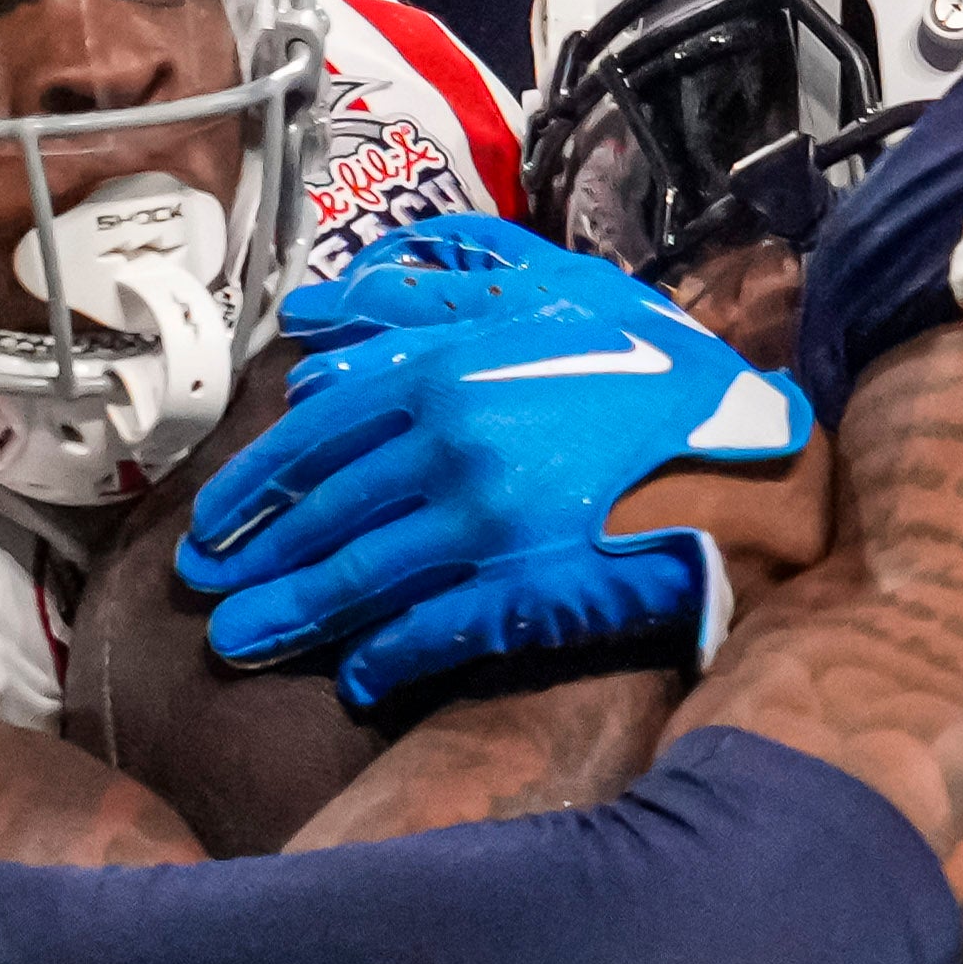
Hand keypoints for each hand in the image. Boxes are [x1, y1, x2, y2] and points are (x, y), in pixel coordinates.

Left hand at [182, 230, 815, 707]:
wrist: (753, 453)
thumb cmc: (658, 369)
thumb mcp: (560, 294)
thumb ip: (454, 286)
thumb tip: (337, 310)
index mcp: (452, 375)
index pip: (320, 437)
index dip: (257, 485)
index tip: (215, 522)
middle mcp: (454, 450)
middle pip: (328, 513)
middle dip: (259, 558)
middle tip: (209, 589)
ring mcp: (488, 529)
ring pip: (364, 576)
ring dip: (294, 614)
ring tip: (242, 642)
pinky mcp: (527, 593)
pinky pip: (436, 631)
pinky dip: (390, 658)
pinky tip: (359, 677)